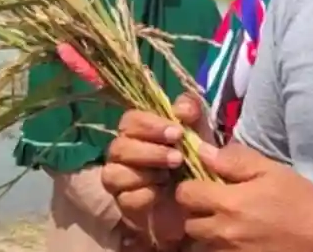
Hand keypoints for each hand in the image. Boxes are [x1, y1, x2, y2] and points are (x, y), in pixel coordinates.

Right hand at [101, 94, 211, 248]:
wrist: (196, 198)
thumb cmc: (192, 158)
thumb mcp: (198, 131)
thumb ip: (191, 113)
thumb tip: (183, 109)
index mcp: (136, 131)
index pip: (130, 120)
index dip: (151, 125)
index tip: (178, 132)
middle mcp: (121, 153)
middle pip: (119, 147)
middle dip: (150, 151)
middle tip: (178, 157)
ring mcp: (119, 179)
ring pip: (114, 173)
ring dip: (145, 173)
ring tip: (170, 176)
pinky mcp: (124, 204)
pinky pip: (126, 198)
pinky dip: (146, 195)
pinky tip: (164, 193)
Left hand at [177, 142, 312, 250]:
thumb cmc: (300, 201)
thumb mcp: (272, 171)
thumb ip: (236, 160)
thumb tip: (204, 151)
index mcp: (229, 203)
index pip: (185, 194)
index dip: (191, 186)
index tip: (204, 184)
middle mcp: (223, 232)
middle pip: (189, 222)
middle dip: (198, 212)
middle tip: (216, 205)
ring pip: (202, 242)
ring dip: (209, 232)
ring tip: (230, 223)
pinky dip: (223, 247)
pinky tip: (241, 238)